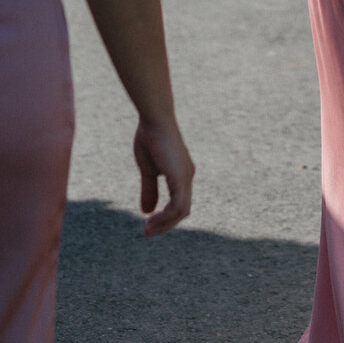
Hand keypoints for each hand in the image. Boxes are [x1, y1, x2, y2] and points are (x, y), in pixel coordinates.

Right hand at [134, 115, 193, 237]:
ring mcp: (186, 176)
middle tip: (146, 232)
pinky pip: (177, 204)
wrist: (154, 120)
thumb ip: (150, 189)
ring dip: (164, 224)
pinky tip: (152, 219)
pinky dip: (166, 216)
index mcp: (182, 175)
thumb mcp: (148, 170)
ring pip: (182, 211)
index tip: (148, 225)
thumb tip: (147, 211)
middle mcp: (187, 176)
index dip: (166, 218)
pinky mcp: (180, 176)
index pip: (179, 204)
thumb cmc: (150, 139)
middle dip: (165, 225)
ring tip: (147, 230)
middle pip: (183, 211)